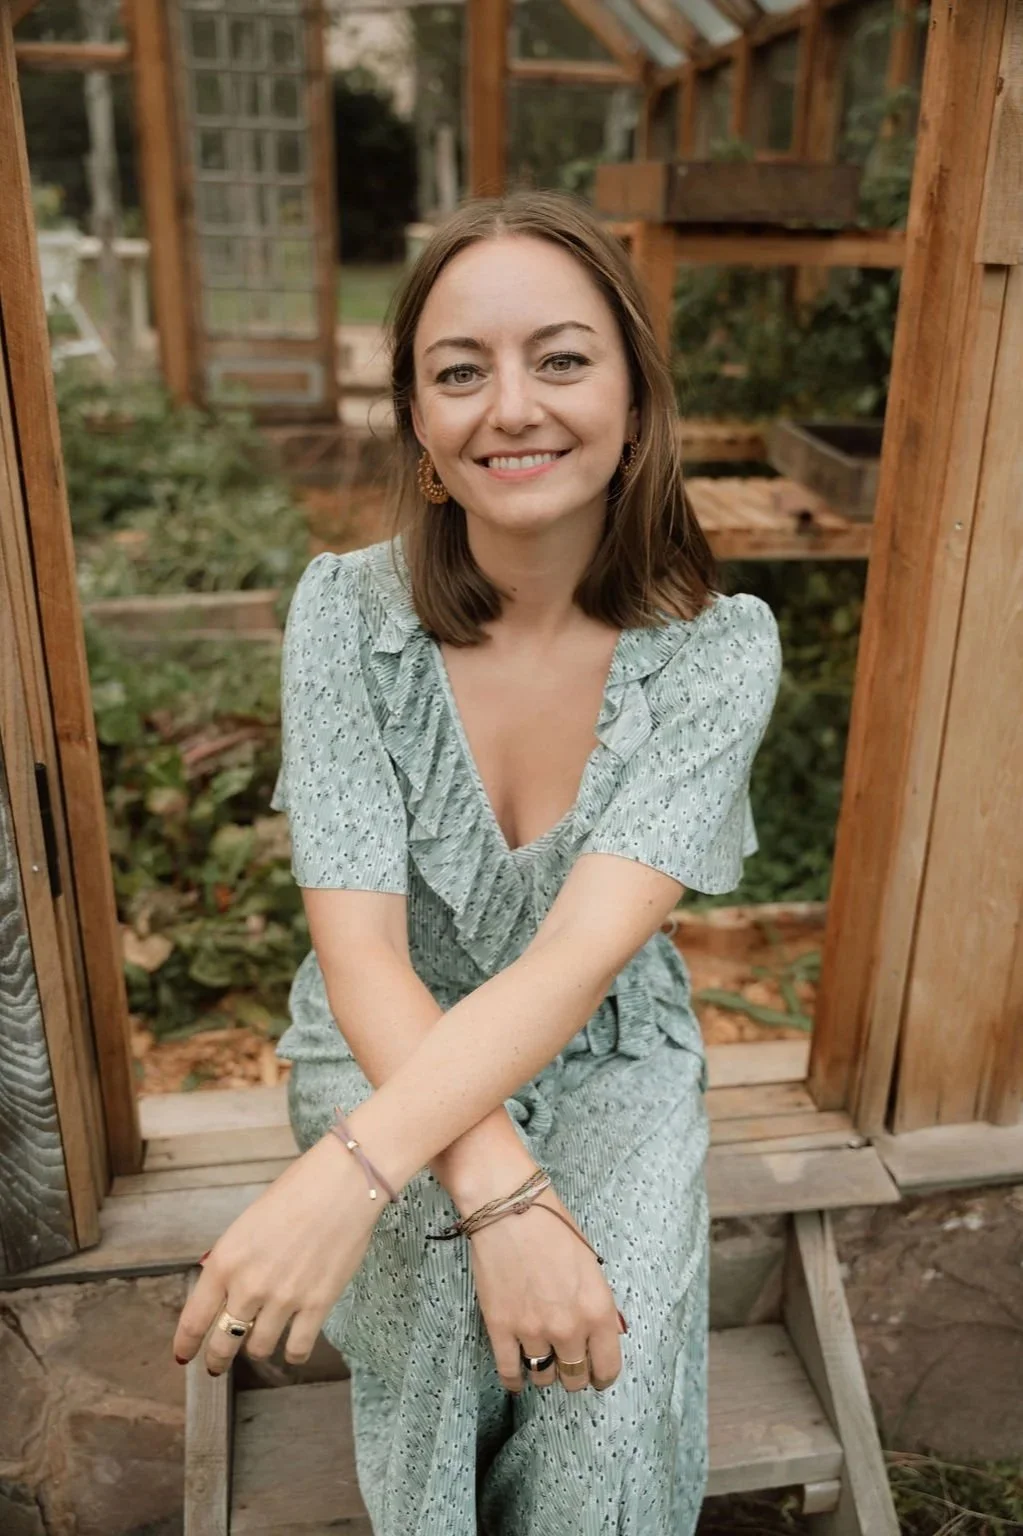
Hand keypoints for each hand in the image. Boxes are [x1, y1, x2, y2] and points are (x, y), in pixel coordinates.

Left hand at [171, 1133, 381, 1373]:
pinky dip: (292, 1354)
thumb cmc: (295, 1193)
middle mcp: (249, 1286)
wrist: (342, 1184)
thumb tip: (226, 1293)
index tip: (183, 1355)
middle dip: (217, 1358)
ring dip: (256, 1350)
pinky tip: (292, 1348)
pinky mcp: (317, 1305)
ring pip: (259, 1349)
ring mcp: (284, 1299)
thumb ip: (233, 1262)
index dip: (186, 1344)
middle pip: (223, 1342)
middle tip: (217, 1363)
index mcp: (225, 1261)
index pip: (194, 1319)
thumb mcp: (248, 1225)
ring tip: (260, 1343)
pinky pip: (297, 1349)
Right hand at [466, 1187, 624, 1393]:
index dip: (601, 1376)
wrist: (508, 1207)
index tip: (596, 1374)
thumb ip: (598, 1305)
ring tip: (540, 1359)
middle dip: (573, 1373)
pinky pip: (510, 1372)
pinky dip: (515, 1380)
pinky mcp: (501, 1328)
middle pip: (574, 1378)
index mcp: (598, 1310)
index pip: (607, 1368)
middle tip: (566, 1362)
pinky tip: (517, 1378)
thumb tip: (607, 1334)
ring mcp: (533, 1331)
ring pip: (543, 1378)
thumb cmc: (553, 1227)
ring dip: (544, 1372)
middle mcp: (569, 1328)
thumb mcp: (591, 1266)